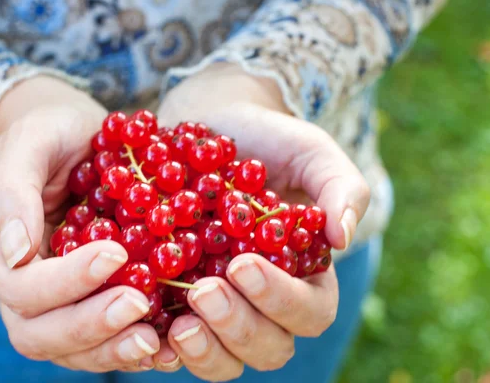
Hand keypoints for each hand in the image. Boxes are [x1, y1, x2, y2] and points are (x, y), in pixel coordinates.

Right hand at [0, 77, 167, 371]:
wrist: (78, 138)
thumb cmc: (51, 132)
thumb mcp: (30, 141)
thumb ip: (13, 191)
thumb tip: (18, 252)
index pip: (21, 286)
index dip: (66, 280)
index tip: (115, 254)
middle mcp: (21, 281)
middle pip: (40, 332)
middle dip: (90, 325)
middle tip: (139, 305)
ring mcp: (56, 296)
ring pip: (71, 347)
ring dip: (113, 348)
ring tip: (155, 341)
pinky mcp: (90, 297)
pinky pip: (103, 337)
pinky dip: (131, 346)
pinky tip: (167, 344)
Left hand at [155, 64, 370, 380]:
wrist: (214, 130)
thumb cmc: (270, 143)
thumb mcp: (311, 153)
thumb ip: (340, 188)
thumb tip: (343, 236)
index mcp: (306, 277)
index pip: (309, 312)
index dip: (280, 300)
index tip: (243, 265)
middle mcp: (266, 304)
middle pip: (268, 347)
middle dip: (238, 327)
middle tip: (206, 291)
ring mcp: (224, 310)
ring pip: (225, 359)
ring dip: (205, 349)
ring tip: (180, 321)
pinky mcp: (182, 306)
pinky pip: (177, 347)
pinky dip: (165, 349)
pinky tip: (147, 331)